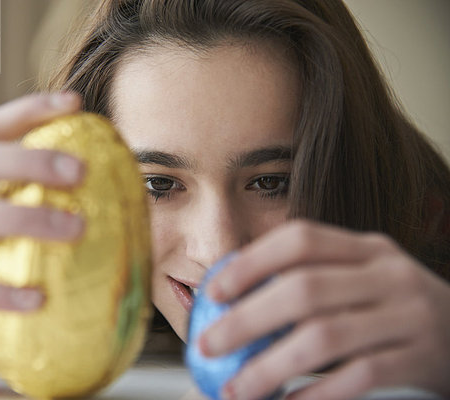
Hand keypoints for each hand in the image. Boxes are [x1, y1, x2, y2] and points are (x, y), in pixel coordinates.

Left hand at [199, 220, 449, 399]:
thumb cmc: (396, 310)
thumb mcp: (364, 280)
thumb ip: (313, 280)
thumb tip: (235, 297)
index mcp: (367, 248)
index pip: (301, 239)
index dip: (252, 263)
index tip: (213, 292)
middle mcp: (389, 274)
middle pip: (304, 289)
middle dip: (246, 320)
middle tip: (208, 346)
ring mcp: (410, 316)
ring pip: (325, 337)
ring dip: (270, 367)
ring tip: (235, 389)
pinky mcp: (422, 359)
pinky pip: (359, 378)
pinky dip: (316, 394)